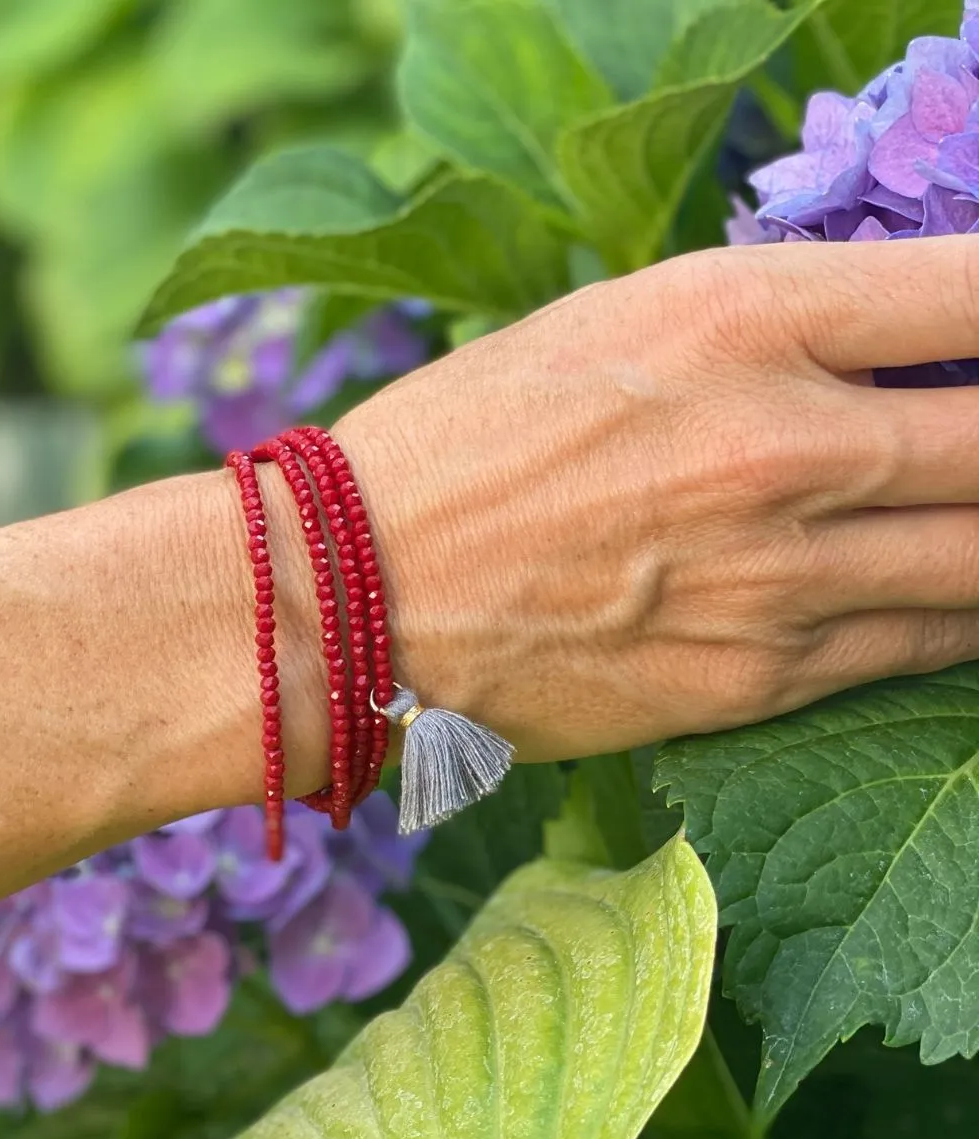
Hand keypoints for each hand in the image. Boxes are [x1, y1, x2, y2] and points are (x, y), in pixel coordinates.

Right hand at [334, 237, 978, 760]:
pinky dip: (951, 613)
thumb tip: (881, 350)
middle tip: (968, 440)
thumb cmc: (460, 442)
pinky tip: (925, 587)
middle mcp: (782, 446)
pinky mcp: (757, 681)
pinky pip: (926, 646)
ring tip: (952, 513)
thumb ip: (758, 327)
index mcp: (736, 320)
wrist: (358, 594)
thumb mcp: (607, 327)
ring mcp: (780, 580)